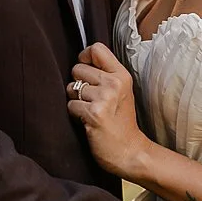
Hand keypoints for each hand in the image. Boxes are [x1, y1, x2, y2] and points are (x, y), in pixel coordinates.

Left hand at [66, 42, 150, 177]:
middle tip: (91, 99)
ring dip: (76, 100)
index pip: (96, 48)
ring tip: (90, 110)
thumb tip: (81, 59)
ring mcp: (104, 98)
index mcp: (122, 75)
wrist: (130, 152)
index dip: (84, 58)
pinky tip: (88, 121)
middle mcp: (114, 83)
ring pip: (71, 88)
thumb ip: (105, 74)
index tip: (86, 73)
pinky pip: (71, 105)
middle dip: (78, 84)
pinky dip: (75, 114)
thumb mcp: (121, 92)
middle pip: (78, 68)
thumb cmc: (122, 122)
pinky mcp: (94, 113)